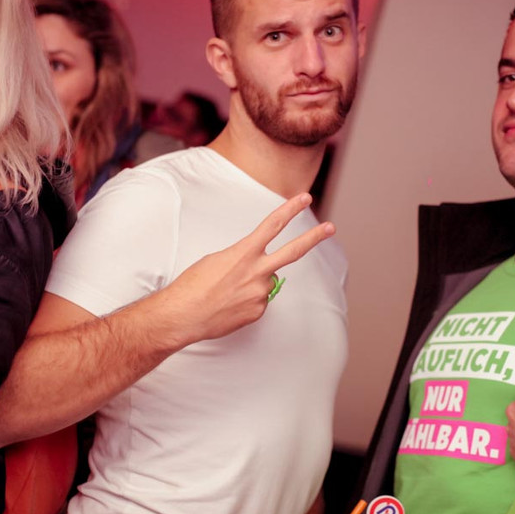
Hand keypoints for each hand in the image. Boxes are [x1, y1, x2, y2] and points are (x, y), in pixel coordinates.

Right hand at [148, 193, 334, 347]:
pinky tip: (229, 304)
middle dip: (314, 237)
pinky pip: (259, 301)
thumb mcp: (217, 259)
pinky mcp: (259, 311)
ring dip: (252, 283)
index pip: (273, 225)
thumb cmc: (193, 285)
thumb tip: (257, 267)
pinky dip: (247, 301)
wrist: (183, 315)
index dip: (290, 209)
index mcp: (244, 253)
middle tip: (331, 227)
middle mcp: (257, 272)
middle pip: (293, 251)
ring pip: (267, 281)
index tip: (304, 198)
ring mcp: (260, 293)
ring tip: (228, 292)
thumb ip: (243, 258)